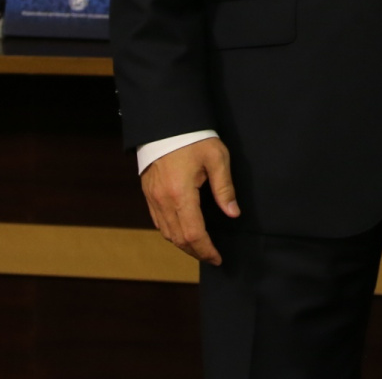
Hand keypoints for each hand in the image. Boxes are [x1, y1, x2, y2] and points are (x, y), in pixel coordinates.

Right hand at [141, 137, 239, 265]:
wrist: (165, 124)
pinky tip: (183, 232)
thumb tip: (233, 213)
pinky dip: (172, 233)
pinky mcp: (148, 194)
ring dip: (183, 244)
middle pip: (178, 239)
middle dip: (196, 252)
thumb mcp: (217, 158)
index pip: (193, 234)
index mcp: (181, 194)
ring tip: (200, 247)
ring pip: (167, 233)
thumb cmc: (193, 139)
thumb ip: (225, 188)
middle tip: (212, 256)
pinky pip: (158, 222)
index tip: (217, 257)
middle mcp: (163, 201)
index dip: (206, 250)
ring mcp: (153, 198)